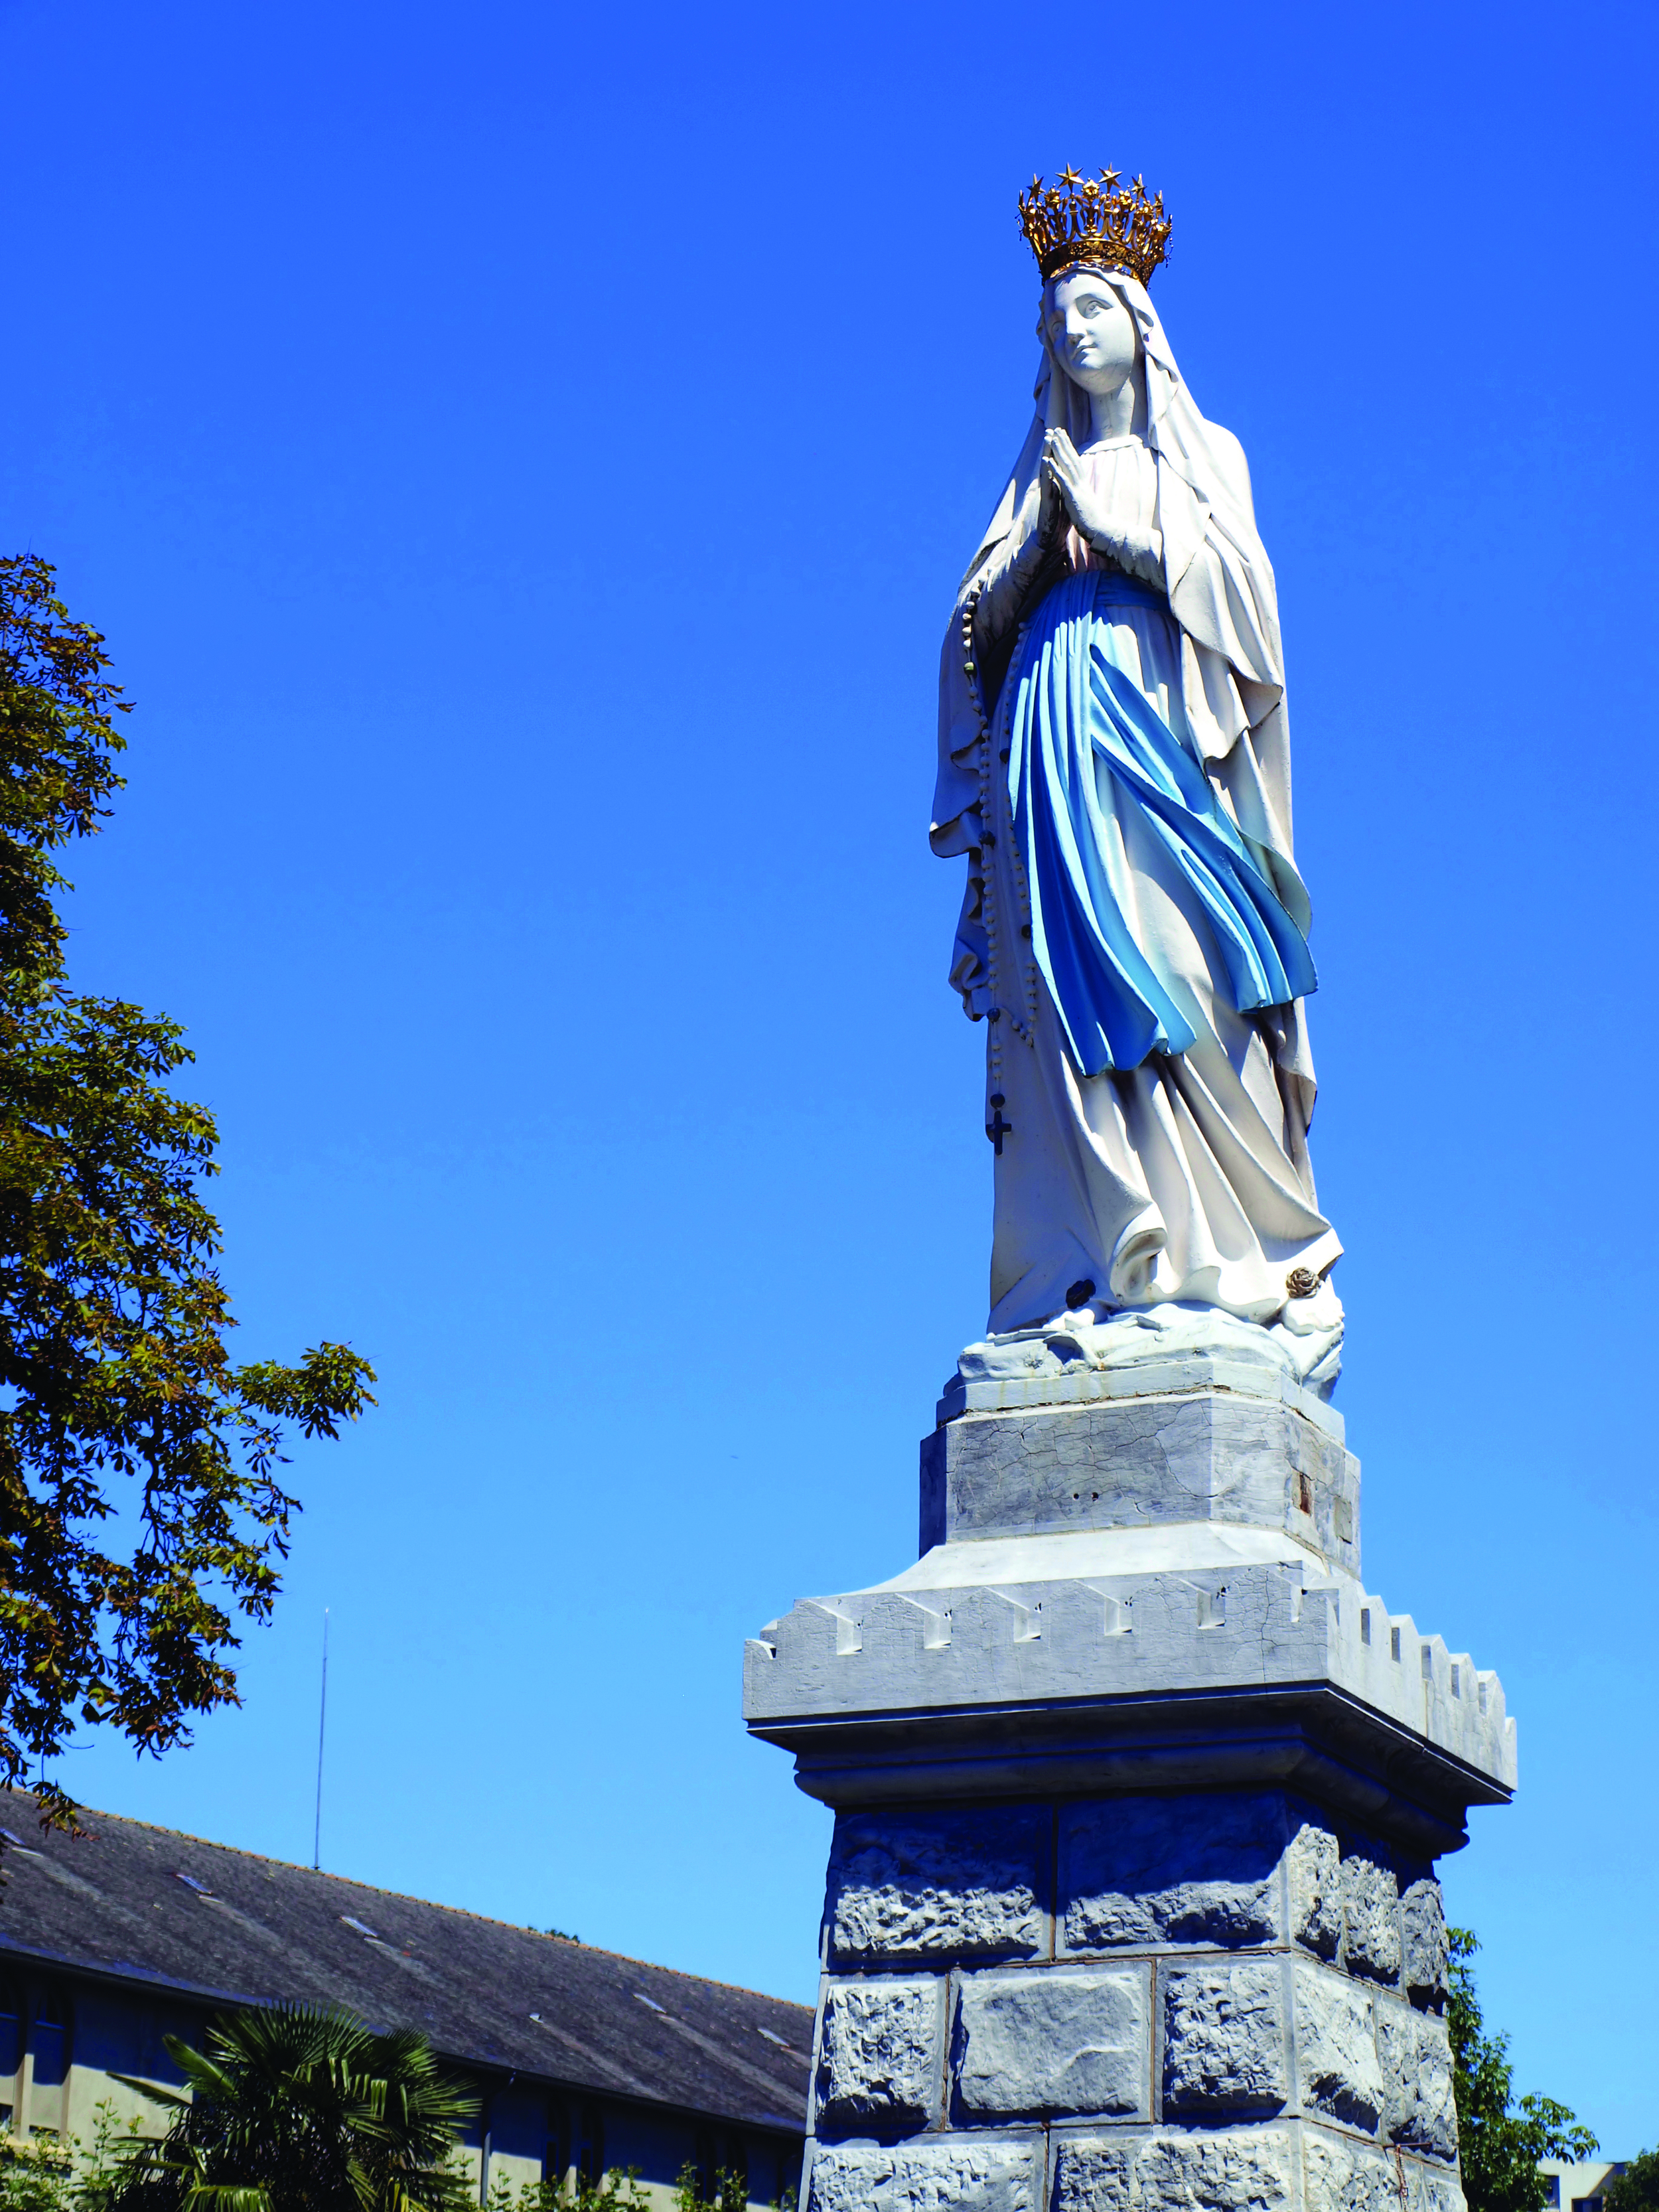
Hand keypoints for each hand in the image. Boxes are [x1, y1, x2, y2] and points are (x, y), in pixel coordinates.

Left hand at [1041, 428, 1157, 574]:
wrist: (1100, 531)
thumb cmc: (1094, 520)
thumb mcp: (1087, 502)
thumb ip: (1083, 492)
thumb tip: (1082, 486)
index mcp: (1083, 484)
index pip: (1076, 462)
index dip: (1069, 448)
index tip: (1064, 436)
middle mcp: (1081, 483)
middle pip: (1072, 458)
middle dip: (1064, 443)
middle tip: (1056, 429)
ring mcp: (1078, 488)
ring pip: (1067, 465)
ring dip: (1059, 450)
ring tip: (1052, 437)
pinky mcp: (1073, 497)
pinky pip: (1063, 480)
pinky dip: (1055, 469)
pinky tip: (1048, 460)